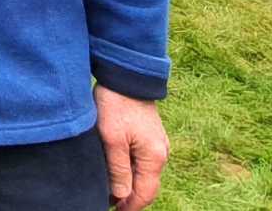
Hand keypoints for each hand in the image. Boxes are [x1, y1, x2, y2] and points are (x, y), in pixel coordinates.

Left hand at [97, 88, 167, 210]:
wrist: (125, 74)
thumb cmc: (116, 104)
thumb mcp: (112, 138)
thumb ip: (118, 169)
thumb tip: (123, 196)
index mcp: (154, 157)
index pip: (145, 193)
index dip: (130, 207)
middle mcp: (161, 152)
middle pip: (147, 186)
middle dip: (130, 199)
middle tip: (110, 204)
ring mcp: (157, 143)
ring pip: (145, 174)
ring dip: (130, 185)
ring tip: (110, 191)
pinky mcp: (150, 135)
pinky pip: (143, 161)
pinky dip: (132, 171)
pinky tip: (117, 171)